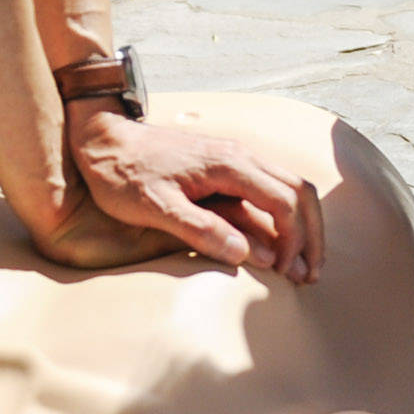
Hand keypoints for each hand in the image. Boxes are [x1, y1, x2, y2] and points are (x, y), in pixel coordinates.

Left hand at [53, 109, 321, 279]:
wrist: (102, 139)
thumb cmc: (123, 174)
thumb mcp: (156, 207)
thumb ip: (200, 229)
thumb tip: (245, 255)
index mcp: (228, 165)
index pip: (283, 202)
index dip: (293, 240)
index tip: (285, 273)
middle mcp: (240, 155)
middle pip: (300, 191)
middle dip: (312, 234)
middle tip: (311, 273)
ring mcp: (235, 158)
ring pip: (290, 186)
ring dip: (303, 224)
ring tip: (302, 263)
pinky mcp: (226, 165)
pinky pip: (271, 187)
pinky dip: (285, 215)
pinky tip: (279, 241)